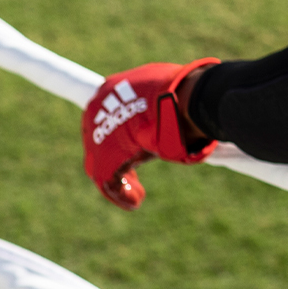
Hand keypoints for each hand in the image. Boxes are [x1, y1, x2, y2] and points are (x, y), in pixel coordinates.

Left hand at [83, 60, 218, 208]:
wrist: (187, 100)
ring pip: (104, 164)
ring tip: (137, 196)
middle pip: (101, 141)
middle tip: (134, 179)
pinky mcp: (103, 158)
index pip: (111, 114)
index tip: (139, 151)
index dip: (123, 136)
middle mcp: (99, 105)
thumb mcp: (176, 98)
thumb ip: (170, 107)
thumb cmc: (189, 95)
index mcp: (116, 86)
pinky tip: (136, 202)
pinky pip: (109, 181)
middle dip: (120, 161)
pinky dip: (121, 195)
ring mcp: (98, 133)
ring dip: (121, 183)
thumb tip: (187, 115)